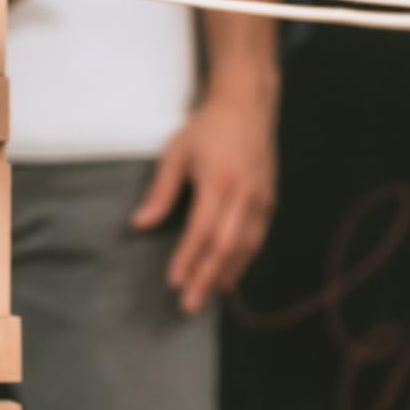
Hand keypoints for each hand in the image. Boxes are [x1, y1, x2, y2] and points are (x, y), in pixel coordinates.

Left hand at [131, 81, 277, 313]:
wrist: (248, 105)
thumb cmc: (207, 128)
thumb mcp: (176, 154)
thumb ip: (160, 192)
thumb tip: (139, 224)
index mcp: (220, 181)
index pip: (202, 230)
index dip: (188, 258)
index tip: (173, 280)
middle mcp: (245, 193)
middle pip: (225, 246)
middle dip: (207, 278)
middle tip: (189, 304)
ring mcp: (261, 198)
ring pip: (245, 246)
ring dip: (226, 274)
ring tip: (207, 297)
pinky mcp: (269, 199)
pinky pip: (256, 237)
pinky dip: (242, 259)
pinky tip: (229, 274)